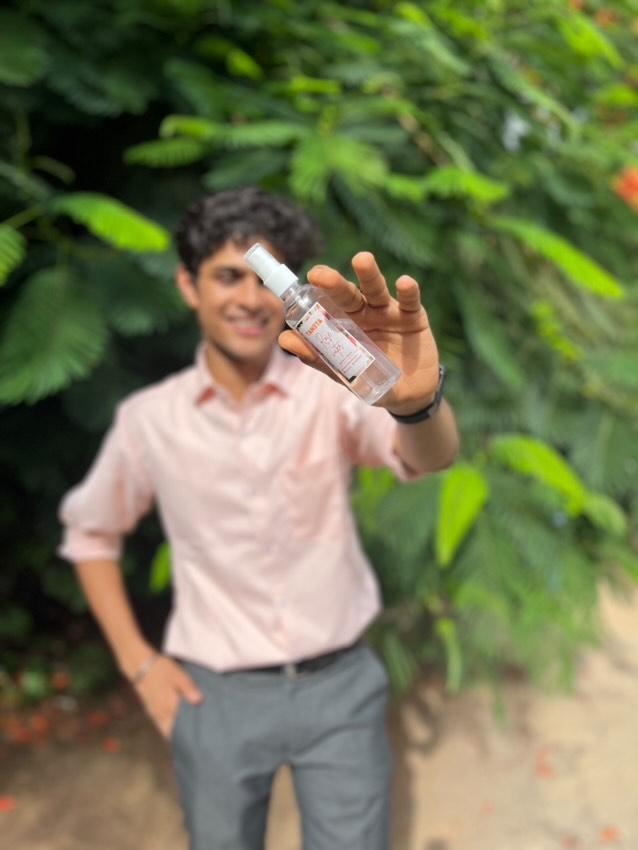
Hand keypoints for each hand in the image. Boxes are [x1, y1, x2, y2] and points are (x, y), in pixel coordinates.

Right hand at [133, 655, 203, 738]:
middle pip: (172, 733)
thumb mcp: (178, 675)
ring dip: (174, 733)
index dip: (188, 736)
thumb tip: (199, 701)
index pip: (179, 729)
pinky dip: (168, 727)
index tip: (197, 741)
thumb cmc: (161, 669)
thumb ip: (188, 688)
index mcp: (169, 706)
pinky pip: (161, 724)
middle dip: (182, 738)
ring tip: (187, 735)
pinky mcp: (151, 710)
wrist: (140, 665)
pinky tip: (175, 724)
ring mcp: (154, 713)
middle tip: (194, 740)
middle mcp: (161, 714)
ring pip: (165, 729)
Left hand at [278, 252, 438, 415]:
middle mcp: (365, 311)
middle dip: (335, 283)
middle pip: (348, 294)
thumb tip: (283, 339)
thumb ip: (317, 356)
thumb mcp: (344, 372)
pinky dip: (408, 292)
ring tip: (361, 260)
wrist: (409, 393)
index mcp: (345, 322)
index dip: (316, 292)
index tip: (305, 282)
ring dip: (369, 275)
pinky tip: (404, 282)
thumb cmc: (371, 378)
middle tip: (319, 275)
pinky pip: (410, 301)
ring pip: (377, 290)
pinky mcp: (414, 316)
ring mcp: (389, 312)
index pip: (328, 303)